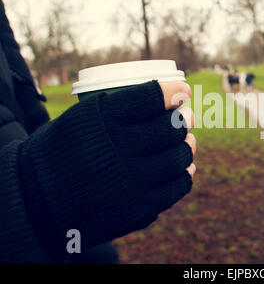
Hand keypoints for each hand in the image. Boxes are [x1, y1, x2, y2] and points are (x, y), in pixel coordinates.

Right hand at [18, 80, 196, 260]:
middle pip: (170, 128)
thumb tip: (164, 99)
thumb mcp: (80, 117)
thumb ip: (118, 106)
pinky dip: (184, 173)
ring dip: (187, 145)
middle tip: (186, 115)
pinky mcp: (141, 207)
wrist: (42, 199)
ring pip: (178, 157)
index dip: (174, 91)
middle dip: (184, 118)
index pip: (150, 98)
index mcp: (103, 120)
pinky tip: (185, 165)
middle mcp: (121, 150)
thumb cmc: (65, 149)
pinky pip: (177, 187)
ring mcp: (133, 181)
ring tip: (187, 140)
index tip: (183, 90)